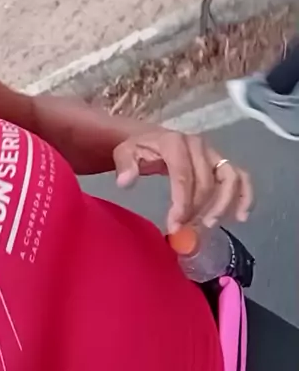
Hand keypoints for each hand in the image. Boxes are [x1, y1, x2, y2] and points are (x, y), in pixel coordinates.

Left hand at [113, 125, 252, 233]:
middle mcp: (198, 145)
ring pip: (229, 178)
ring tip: (209, 226)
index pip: (183, 175)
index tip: (175, 226)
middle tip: (186, 232)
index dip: (181, 202)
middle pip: (205, 181)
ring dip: (223, 205)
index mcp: (174, 142)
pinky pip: (241, 177)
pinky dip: (245, 196)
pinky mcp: (222, 162)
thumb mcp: (126, 153)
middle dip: (197, 210)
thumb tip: (126, 181)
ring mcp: (213, 153)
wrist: (153, 139)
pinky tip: (241, 217)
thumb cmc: (140, 149)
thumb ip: (125, 165)